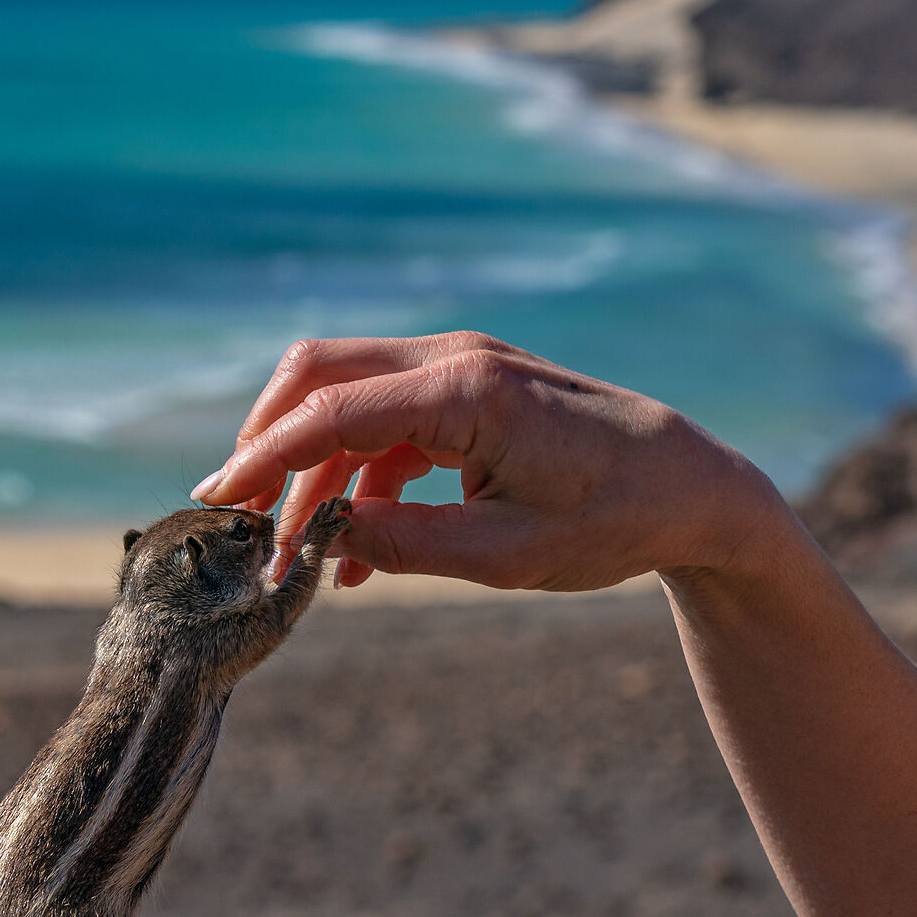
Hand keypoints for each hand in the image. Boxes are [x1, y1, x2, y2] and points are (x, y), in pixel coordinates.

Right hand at [190, 332, 782, 591]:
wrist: (696, 490)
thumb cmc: (615, 520)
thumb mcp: (509, 555)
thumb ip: (410, 544)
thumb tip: (324, 540)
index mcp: (467, 392)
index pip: (332, 410)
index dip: (265, 456)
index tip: (220, 502)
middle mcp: (456, 361)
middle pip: (321, 374)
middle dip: (268, 441)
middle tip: (239, 511)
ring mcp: (462, 370)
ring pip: (348, 399)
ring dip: (313, 472)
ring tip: (296, 555)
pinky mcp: (469, 393)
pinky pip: (387, 424)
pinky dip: (358, 477)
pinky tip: (352, 549)